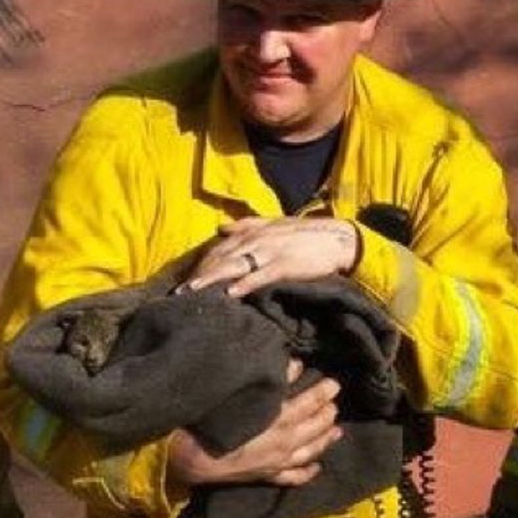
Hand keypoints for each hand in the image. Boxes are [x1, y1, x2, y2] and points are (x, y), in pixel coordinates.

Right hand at [168, 359, 341, 485]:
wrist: (197, 456)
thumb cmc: (220, 418)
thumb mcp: (248, 393)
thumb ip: (276, 380)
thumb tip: (296, 366)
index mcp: (282, 419)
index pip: (311, 403)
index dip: (324, 392)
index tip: (334, 383)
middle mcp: (286, 443)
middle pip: (315, 427)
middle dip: (327, 414)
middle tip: (335, 403)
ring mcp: (279, 462)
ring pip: (311, 451)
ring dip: (325, 440)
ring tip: (337, 431)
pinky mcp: (268, 476)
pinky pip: (294, 476)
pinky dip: (308, 472)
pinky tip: (317, 467)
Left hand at [184, 217, 359, 297]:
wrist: (337, 238)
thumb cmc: (305, 234)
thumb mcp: (273, 223)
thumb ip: (246, 224)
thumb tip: (220, 228)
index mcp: (252, 231)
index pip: (218, 248)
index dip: (200, 264)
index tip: (184, 281)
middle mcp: (256, 239)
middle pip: (220, 258)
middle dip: (199, 275)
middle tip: (180, 293)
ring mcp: (269, 251)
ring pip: (234, 266)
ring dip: (213, 280)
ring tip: (195, 293)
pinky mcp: (284, 264)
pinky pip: (260, 275)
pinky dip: (244, 284)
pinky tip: (231, 294)